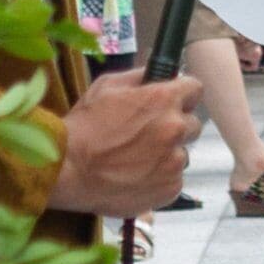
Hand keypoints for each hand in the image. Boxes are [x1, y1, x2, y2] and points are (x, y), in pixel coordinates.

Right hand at [48, 67, 206, 217]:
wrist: (68, 169)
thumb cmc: (84, 126)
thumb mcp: (107, 86)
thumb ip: (139, 77)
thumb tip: (158, 75)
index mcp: (164, 99)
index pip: (195, 88)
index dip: (182, 94)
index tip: (172, 101)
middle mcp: (175, 129)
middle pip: (192, 124)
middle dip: (175, 126)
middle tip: (148, 133)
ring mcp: (174, 162)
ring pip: (181, 153)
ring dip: (167, 154)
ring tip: (136, 158)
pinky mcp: (170, 188)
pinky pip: (173, 178)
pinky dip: (159, 177)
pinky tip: (136, 175)